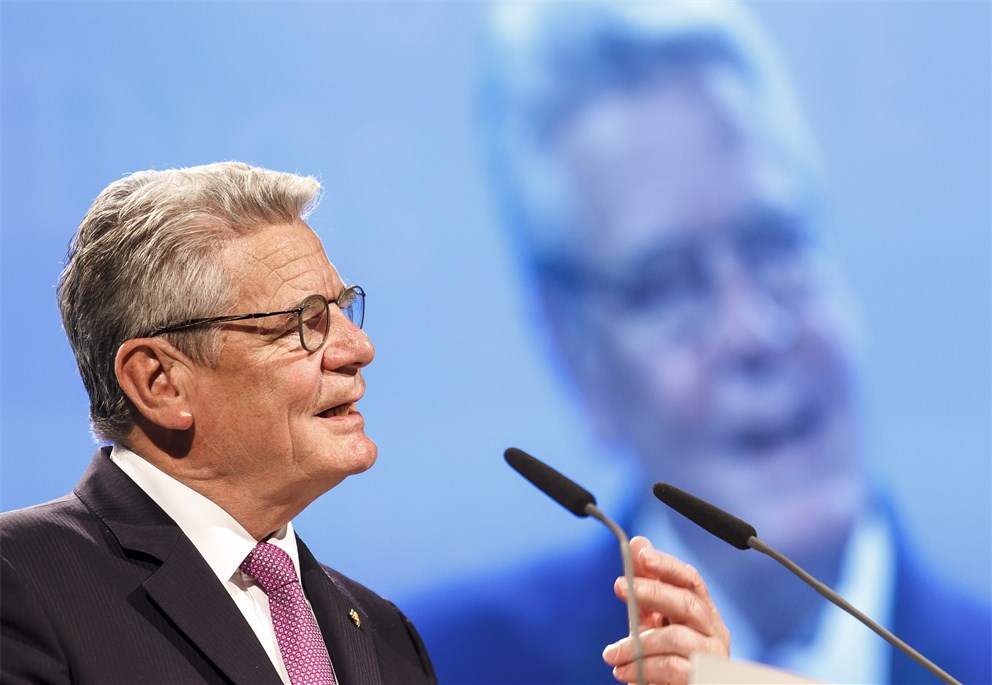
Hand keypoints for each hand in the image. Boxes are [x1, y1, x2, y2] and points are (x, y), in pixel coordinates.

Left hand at [602, 536, 729, 684]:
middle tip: (620, 586)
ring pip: (675, 637)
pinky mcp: (703, 677)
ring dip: (636, 644)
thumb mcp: (653, 622)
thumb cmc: (669, 659)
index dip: (667, 565)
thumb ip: (646, 589)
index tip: (641, 555)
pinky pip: (671, 667)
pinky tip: (624, 672)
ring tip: (611, 655)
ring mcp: (711, 655)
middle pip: (686, 602)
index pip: (690, 580)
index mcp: (702, 611)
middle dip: (652, 591)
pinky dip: (642, 667)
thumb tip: (638, 543)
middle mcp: (713, 630)